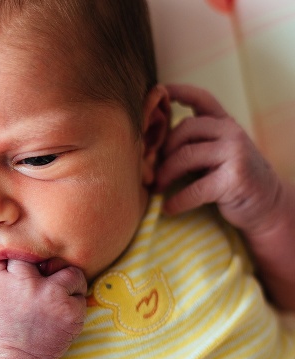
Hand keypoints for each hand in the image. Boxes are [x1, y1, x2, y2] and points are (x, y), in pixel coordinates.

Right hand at [0, 260, 86, 358]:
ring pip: (63, 268)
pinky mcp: (69, 311)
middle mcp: (22, 283)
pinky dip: (73, 295)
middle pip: (32, 256)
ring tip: (55, 286)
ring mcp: (48, 296)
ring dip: (60, 276)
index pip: (3, 251)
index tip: (5, 273)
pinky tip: (63, 302)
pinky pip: (79, 290)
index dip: (5, 262)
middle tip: (28, 282)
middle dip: (30, 268)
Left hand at [157, 84, 283, 236]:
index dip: (179, 91)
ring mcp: (235, 153)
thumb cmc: (231, 177)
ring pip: (185, 155)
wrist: (266, 203)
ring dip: (165, 174)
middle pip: (184, 128)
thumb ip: (194, 141)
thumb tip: (151, 144)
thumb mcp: (216, 152)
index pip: (202, 98)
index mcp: (225, 123)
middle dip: (162, 150)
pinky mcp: (234, 179)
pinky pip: (195, 188)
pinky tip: (169, 208)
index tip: (159, 90)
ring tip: (157, 187)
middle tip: (151, 169)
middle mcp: (231, 132)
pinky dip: (177, 201)